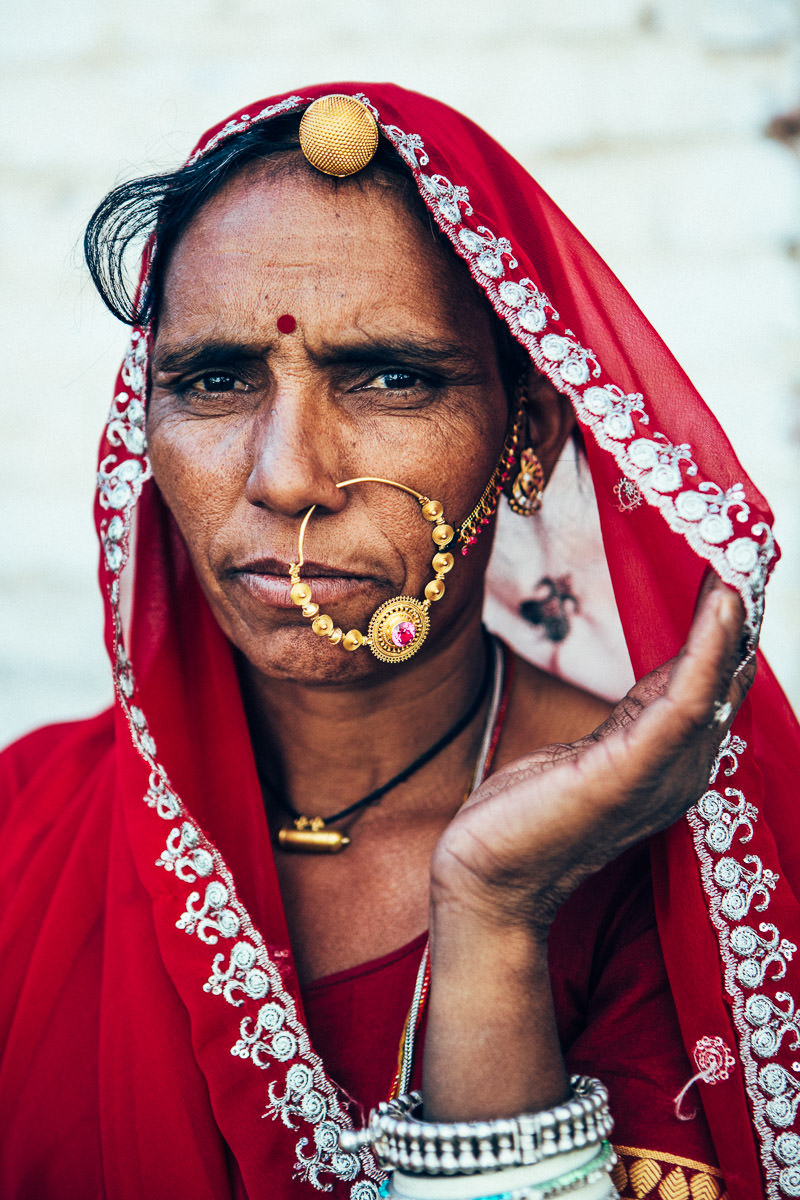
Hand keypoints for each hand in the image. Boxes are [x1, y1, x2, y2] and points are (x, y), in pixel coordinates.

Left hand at [429, 575, 755, 938]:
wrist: (487, 877)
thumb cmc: (530, 815)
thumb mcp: (591, 753)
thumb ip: (633, 721)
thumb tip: (660, 681)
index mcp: (673, 758)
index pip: (718, 679)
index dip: (732, 621)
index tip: (739, 556)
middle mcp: (685, 765)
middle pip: (730, 674)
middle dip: (745, 609)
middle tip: (754, 540)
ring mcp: (663, 772)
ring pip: (717, 680)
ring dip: (735, 616)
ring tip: (745, 557)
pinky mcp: (631, 772)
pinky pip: (683, 700)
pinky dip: (708, 648)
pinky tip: (721, 601)